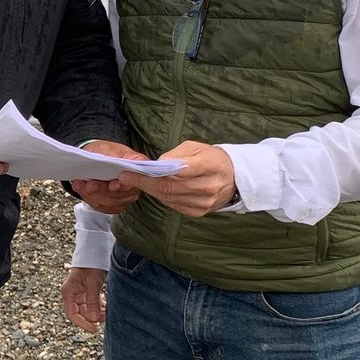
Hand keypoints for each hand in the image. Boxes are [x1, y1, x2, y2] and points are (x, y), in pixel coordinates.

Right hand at [60, 267, 108, 331]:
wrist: (96, 251)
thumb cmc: (91, 264)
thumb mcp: (93, 284)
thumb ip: (92, 302)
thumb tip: (92, 319)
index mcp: (68, 292)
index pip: (72, 314)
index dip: (82, 324)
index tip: (94, 329)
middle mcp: (72, 294)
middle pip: (81, 313)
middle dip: (93, 317)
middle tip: (106, 317)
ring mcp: (79, 292)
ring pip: (87, 309)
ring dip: (97, 312)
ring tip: (108, 311)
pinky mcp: (86, 290)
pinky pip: (92, 303)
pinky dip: (99, 306)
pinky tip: (106, 306)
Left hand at [71, 140, 148, 214]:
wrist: (99, 159)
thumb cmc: (106, 152)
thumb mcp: (107, 148)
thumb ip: (110, 154)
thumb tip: (109, 160)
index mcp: (138, 165)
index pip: (138, 177)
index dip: (126, 184)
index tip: (113, 184)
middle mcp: (135, 183)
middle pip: (122, 193)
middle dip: (103, 190)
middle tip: (90, 185)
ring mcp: (126, 196)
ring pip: (110, 202)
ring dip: (93, 195)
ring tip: (81, 185)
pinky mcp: (115, 205)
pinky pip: (103, 206)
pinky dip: (89, 198)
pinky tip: (81, 189)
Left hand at [119, 140, 236, 216]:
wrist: (234, 177)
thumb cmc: (211, 158)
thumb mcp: (195, 147)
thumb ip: (176, 155)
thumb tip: (157, 165)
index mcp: (210, 166)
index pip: (177, 170)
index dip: (152, 172)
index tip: (133, 169)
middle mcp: (209, 186)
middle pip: (169, 187)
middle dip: (144, 182)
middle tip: (126, 177)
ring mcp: (205, 202)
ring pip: (169, 198)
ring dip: (150, 190)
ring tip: (136, 181)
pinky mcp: (200, 212)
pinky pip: (174, 205)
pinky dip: (162, 197)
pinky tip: (155, 189)